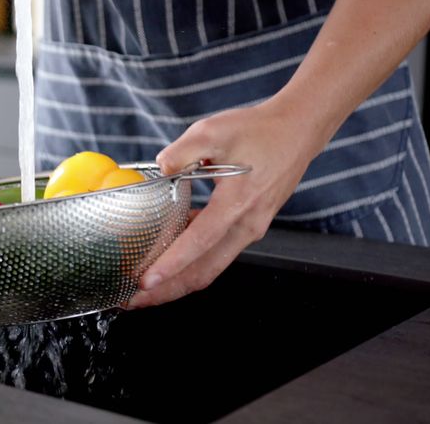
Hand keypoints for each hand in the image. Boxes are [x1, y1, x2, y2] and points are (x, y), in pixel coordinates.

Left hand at [126, 100, 322, 308]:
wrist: (298, 129)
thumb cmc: (258, 129)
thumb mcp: (214, 130)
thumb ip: (182, 150)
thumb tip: (161, 168)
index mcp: (238, 203)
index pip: (199, 243)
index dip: (171, 264)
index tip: (145, 281)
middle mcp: (247, 224)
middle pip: (203, 271)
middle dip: (167, 291)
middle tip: (132, 299)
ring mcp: (249, 229)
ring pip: (209, 268)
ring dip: (176, 282)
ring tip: (143, 290)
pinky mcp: (247, 226)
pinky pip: (215, 253)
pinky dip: (189, 264)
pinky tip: (165, 260)